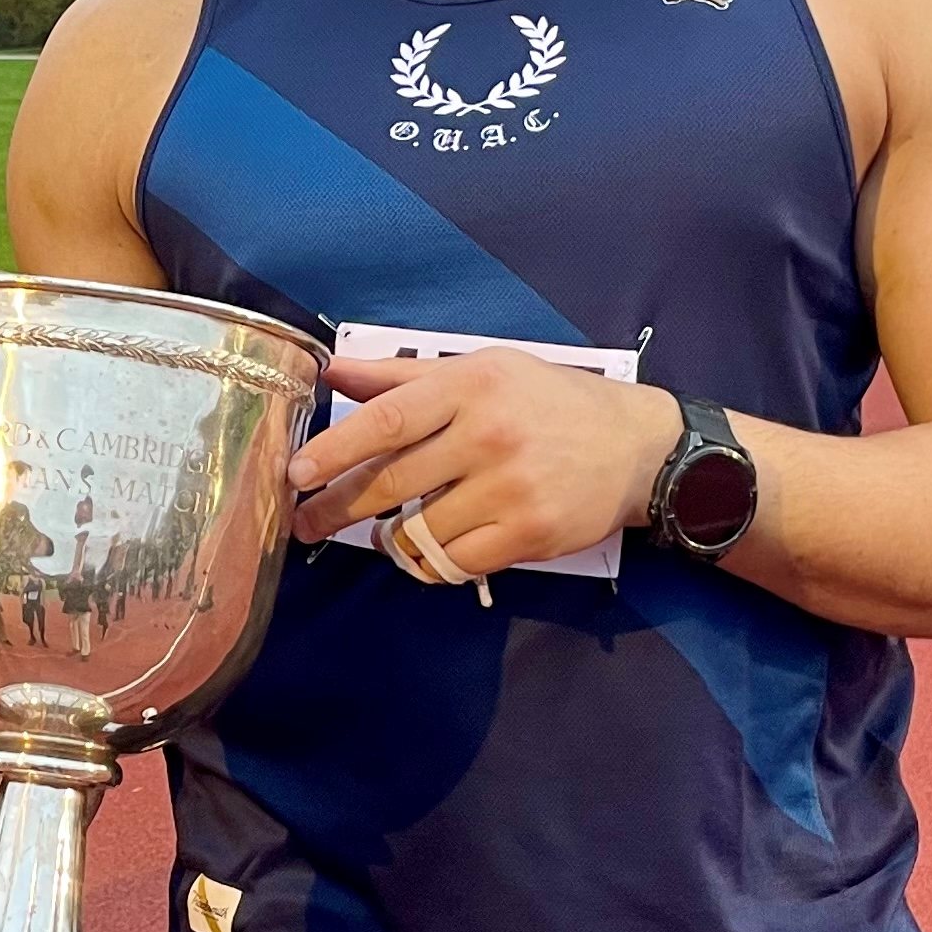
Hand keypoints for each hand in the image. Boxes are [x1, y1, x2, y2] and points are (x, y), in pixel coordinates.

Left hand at [291, 354, 684, 584]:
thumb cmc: (551, 402)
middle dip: (336, 508)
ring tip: (383, 535)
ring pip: (419, 529)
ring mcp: (509, 487)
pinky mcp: (528, 532)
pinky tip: (425, 552)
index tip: (294, 473)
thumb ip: (403, 376)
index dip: (334, 449)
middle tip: (303, 522)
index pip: (386, 420)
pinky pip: (455, 561)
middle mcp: (488, 435)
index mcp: (471, 385)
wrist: (636, 445)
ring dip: (390, 539)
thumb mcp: (484, 369)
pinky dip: (430, 562)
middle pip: (391, 483)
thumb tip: (332, 370)